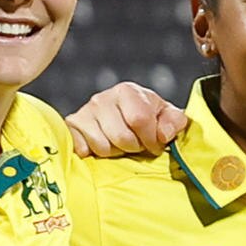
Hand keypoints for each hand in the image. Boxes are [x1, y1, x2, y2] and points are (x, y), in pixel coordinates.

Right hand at [65, 81, 184, 158]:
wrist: (126, 122)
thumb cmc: (150, 119)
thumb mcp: (169, 117)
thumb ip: (174, 122)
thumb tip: (163, 134)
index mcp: (128, 91)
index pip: (139, 119)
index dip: (150, 138)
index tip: (155, 144)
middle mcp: (102, 98)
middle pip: (121, 137)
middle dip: (134, 147)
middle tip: (137, 145)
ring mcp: (84, 112)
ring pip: (102, 146)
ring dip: (115, 152)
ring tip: (120, 144)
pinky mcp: (71, 127)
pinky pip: (83, 149)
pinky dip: (94, 154)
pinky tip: (102, 145)